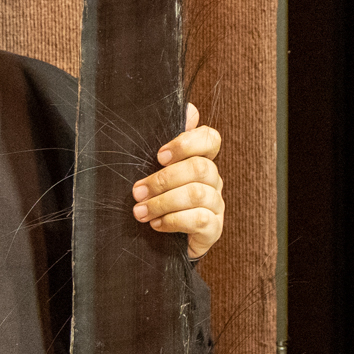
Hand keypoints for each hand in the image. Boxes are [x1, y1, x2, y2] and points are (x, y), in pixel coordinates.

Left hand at [133, 103, 224, 259]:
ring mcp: (216, 205)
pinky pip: (199, 219)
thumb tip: (188, 108)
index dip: (187, 143)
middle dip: (163, 180)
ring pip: (198, 194)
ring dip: (163, 202)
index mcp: (200, 160)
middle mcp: (213, 181)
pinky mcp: (213, 229)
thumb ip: (165, 144)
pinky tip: (156, 224)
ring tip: (140, 212)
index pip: (210, 139)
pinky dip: (173, 220)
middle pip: (200, 168)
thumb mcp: (153, 171)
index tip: (159, 156)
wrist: (159, 244)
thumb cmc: (156, 201)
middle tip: (137, 192)